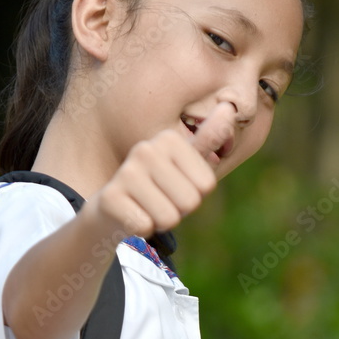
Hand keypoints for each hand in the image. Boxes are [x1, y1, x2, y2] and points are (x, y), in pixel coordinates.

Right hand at [90, 102, 236, 237]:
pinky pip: (145, 227)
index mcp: (168, 139)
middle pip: (190, 201)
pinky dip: (142, 230)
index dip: (194, 195)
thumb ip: (208, 139)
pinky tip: (131, 216)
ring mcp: (126, 172)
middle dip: (178, 210)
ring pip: (168, 217)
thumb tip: (228, 108)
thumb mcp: (185, 163)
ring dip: (160, 222)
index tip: (175, 188)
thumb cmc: (158, 187)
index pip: (206, 185)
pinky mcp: (110, 198)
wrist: (112, 209)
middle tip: (159, 201)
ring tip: (146, 208)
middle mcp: (146, 149)